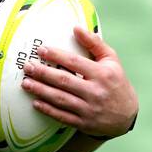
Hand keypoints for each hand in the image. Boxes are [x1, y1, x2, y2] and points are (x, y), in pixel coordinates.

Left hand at [20, 25, 137, 137]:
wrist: (126, 115)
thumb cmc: (116, 83)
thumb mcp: (111, 60)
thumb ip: (94, 43)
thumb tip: (76, 28)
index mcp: (102, 74)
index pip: (75, 62)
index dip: (56, 55)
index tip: (41, 50)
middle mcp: (95, 92)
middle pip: (64, 81)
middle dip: (43, 73)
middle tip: (28, 67)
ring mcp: (89, 109)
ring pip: (60, 99)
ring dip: (41, 91)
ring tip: (26, 83)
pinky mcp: (83, 123)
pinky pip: (62, 116)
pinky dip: (48, 110)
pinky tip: (35, 103)